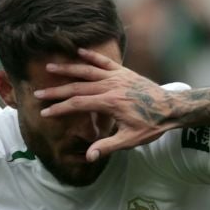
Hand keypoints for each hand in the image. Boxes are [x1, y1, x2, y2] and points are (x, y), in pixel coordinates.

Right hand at [34, 48, 181, 159]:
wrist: (172, 108)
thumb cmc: (152, 125)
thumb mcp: (130, 140)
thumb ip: (108, 146)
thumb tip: (89, 157)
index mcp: (110, 103)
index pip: (78, 104)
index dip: (60, 109)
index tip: (45, 113)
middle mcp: (111, 86)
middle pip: (77, 87)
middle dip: (56, 91)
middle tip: (37, 93)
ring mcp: (117, 77)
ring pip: (87, 71)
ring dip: (68, 69)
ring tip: (50, 67)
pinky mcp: (124, 72)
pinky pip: (105, 61)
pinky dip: (91, 56)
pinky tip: (78, 52)